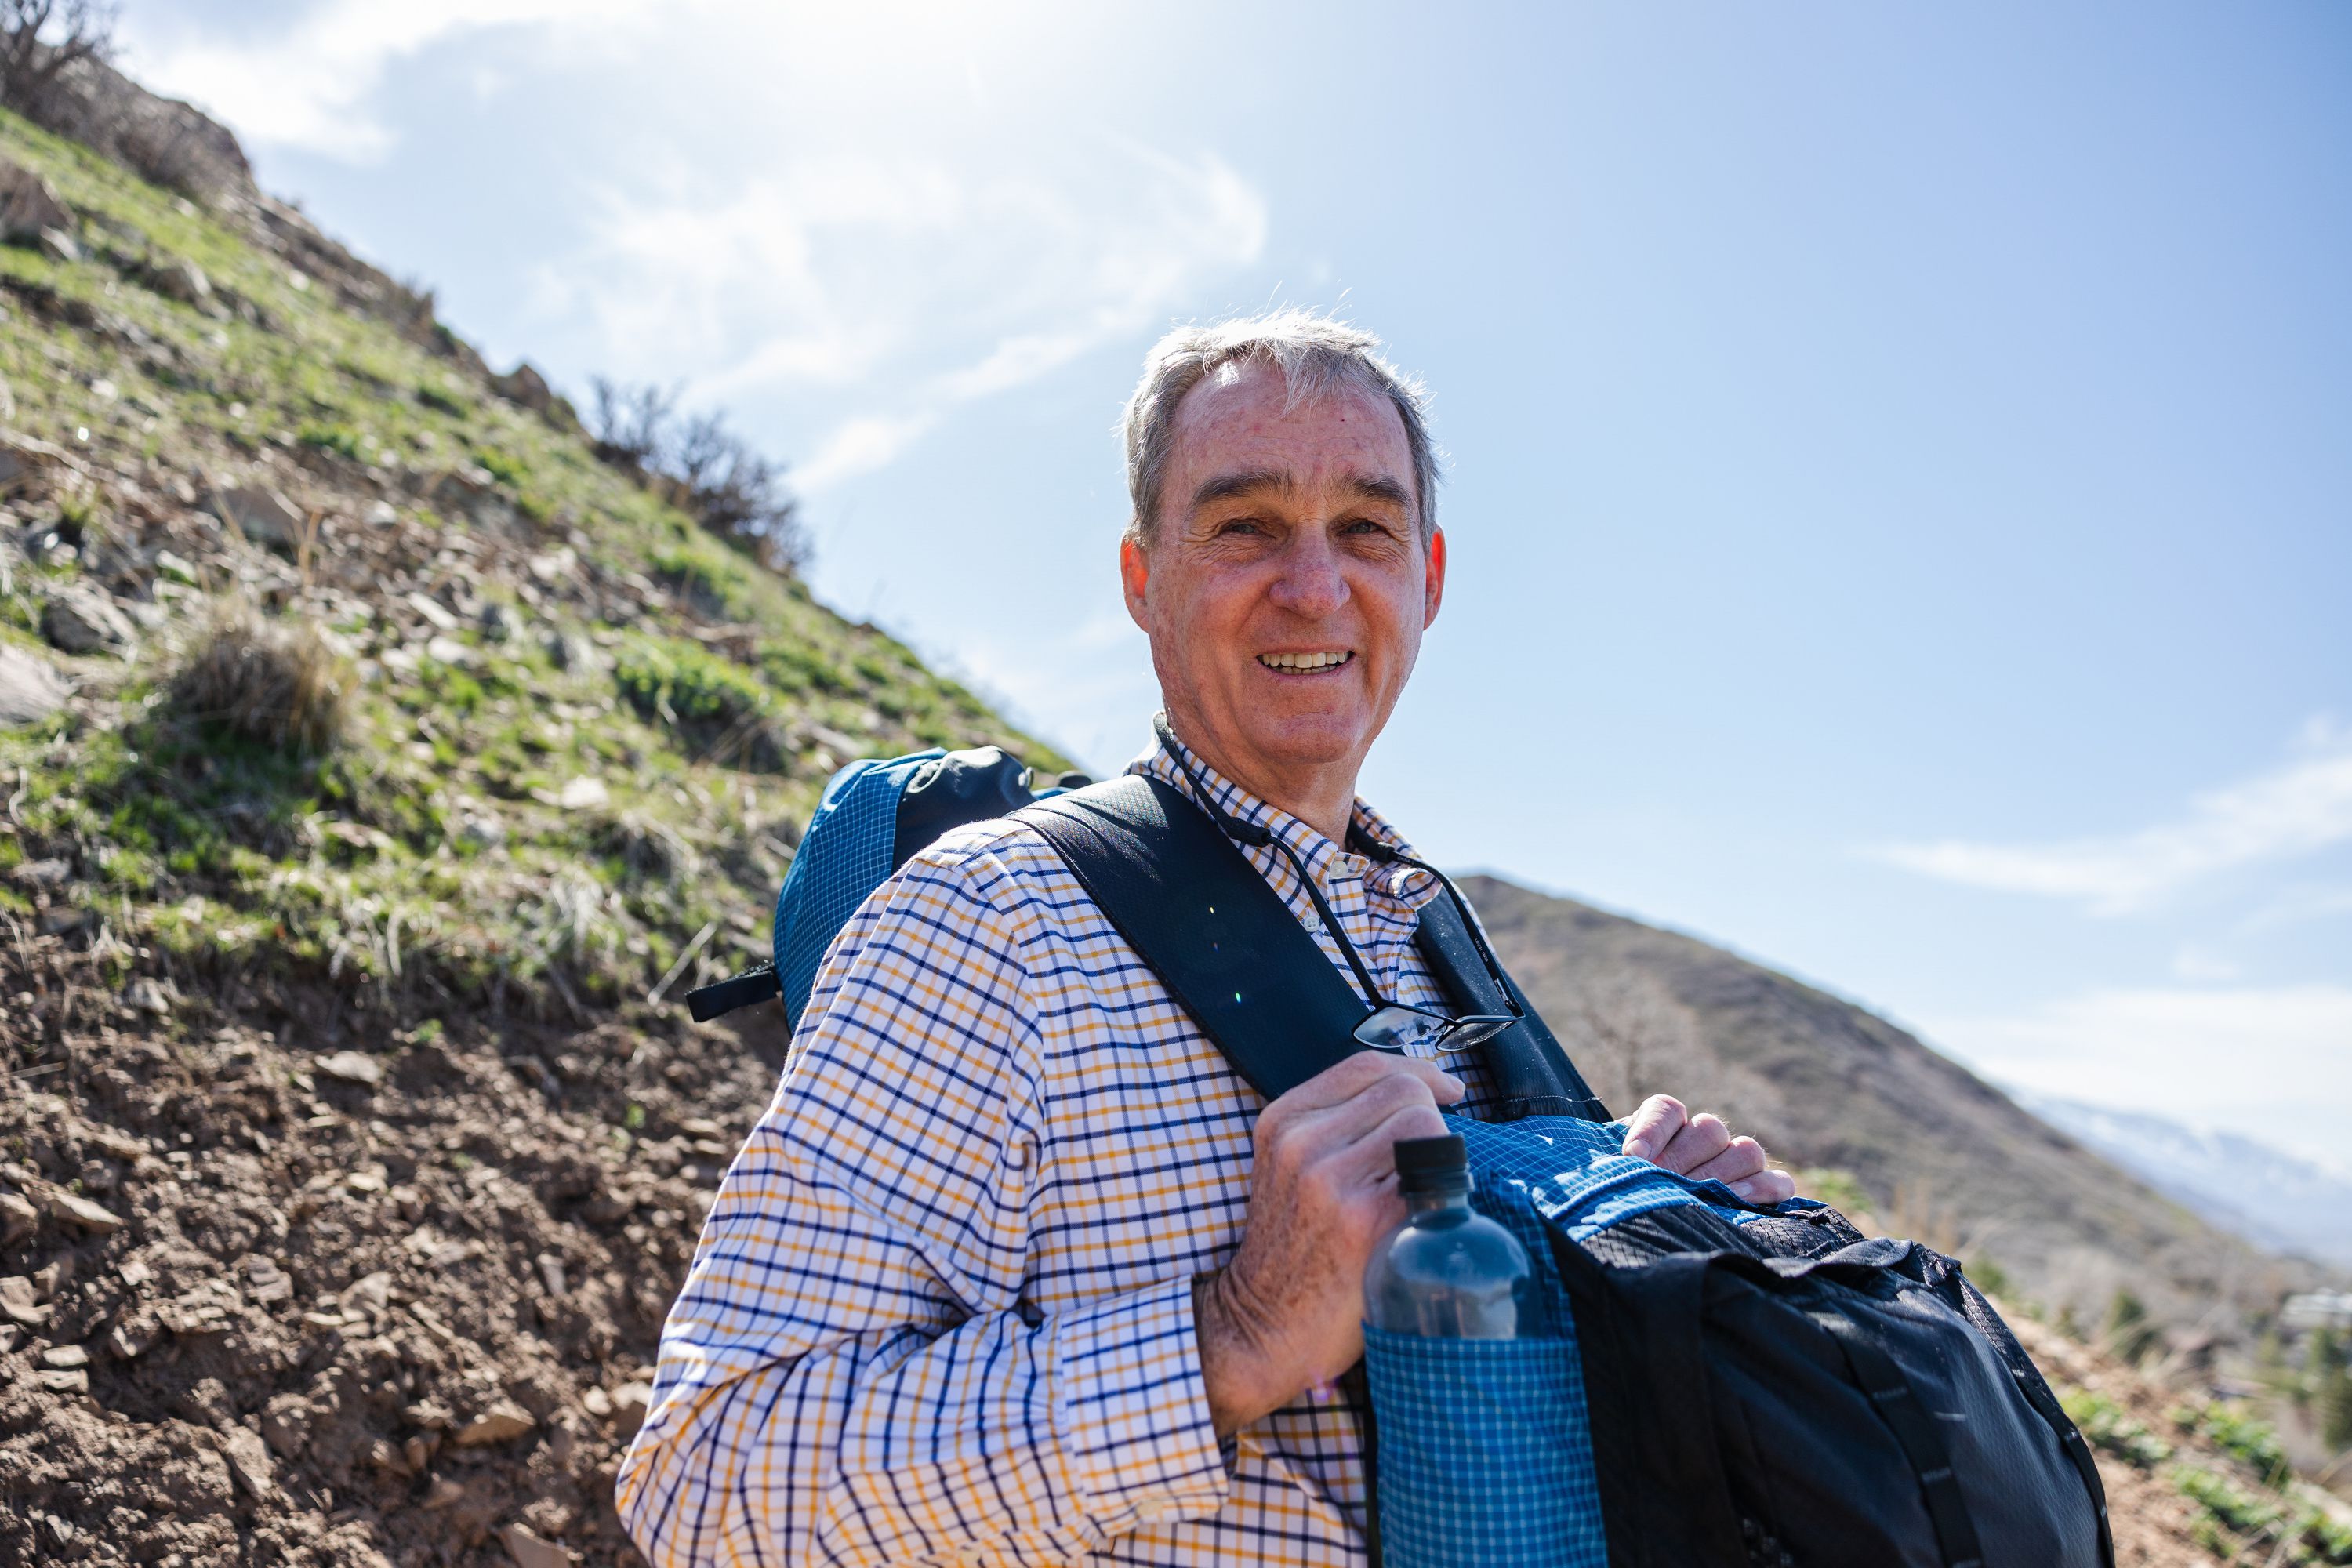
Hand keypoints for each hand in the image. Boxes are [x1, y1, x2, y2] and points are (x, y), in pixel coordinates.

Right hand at [1194, 1052, 1464, 1435]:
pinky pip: (1432, 1174)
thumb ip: (1334, 1130)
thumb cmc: (1293, 1252)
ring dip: (1442, 1153)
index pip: (1367, 1065)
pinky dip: (1446, 1188)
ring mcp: (1330, 1180)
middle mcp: (1301, 1142)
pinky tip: (1430, 1216)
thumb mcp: (1290, 1171)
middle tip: (1439, 1157)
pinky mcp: (1363, 1220)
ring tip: (1429, 1190)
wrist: (1262, 1328)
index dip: (1420, 1072)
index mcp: (1283, 1121)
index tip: (1447, 1093)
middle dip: (1435, 1115)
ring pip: (1423, 1123)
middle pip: (1403, 1089)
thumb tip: (1419, 1099)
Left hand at [1620, 1094, 1795, 1205]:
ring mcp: (1736, 1160)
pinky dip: (1765, 1190)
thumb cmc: (1628, 1193)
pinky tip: (1739, 1202)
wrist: (1641, 1216)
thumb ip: (1619, 1165)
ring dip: (1723, 1175)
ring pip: (1746, 1151)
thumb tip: (1624, 1163)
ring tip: (1701, 1195)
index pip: (1667, 1110)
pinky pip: (1778, 1182)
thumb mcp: (1616, 1173)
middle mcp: (1704, 1136)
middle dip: (1683, 1160)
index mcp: (1666, 1124)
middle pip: (1709, 1131)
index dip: (1651, 1130)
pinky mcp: (1762, 1186)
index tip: (1632, 1156)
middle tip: (1665, 1182)